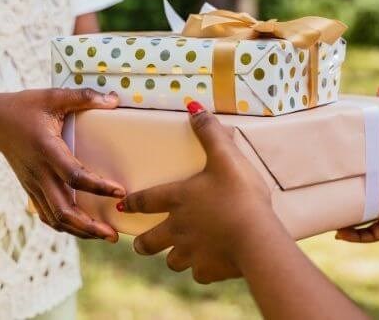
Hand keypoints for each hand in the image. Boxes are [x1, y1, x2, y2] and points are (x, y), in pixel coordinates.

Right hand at [0, 88, 125, 241]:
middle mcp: (39, 173)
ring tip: (104, 235)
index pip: (74, 176)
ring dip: (80, 231)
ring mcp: (33, 184)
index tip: (119, 192)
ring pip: (55, 218)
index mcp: (47, 150)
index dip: (97, 187)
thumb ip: (84, 97)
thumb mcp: (53, 96)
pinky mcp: (30, 189)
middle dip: (89, 226)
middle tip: (113, 234)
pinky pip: (47, 215)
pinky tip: (83, 229)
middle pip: (63, 210)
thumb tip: (114, 100)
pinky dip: (65, 226)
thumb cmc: (24, 107)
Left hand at [118, 102, 277, 283]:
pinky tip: (211, 263)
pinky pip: (200, 273)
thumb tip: (192, 106)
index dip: (132, 203)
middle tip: (141, 242)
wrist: (256, 238)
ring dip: (174, 256)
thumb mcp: (226, 156)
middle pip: (148, 242)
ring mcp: (192, 252)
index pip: (145, 200)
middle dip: (142, 243)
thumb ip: (210, 132)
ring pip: (173, 260)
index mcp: (178, 199)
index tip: (122, 206)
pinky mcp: (209, 271)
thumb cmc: (239, 194)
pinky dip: (203, 269)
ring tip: (180, 253)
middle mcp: (178, 228)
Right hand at [335, 87, 378, 241]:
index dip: (349, 162)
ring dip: (341, 215)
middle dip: (340, 190)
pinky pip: (372, 233)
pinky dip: (355, 235)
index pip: (365, 165)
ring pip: (361, 213)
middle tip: (319, 183)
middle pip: (359, 189)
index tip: (329, 156)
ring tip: (322, 211)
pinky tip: (339, 232)